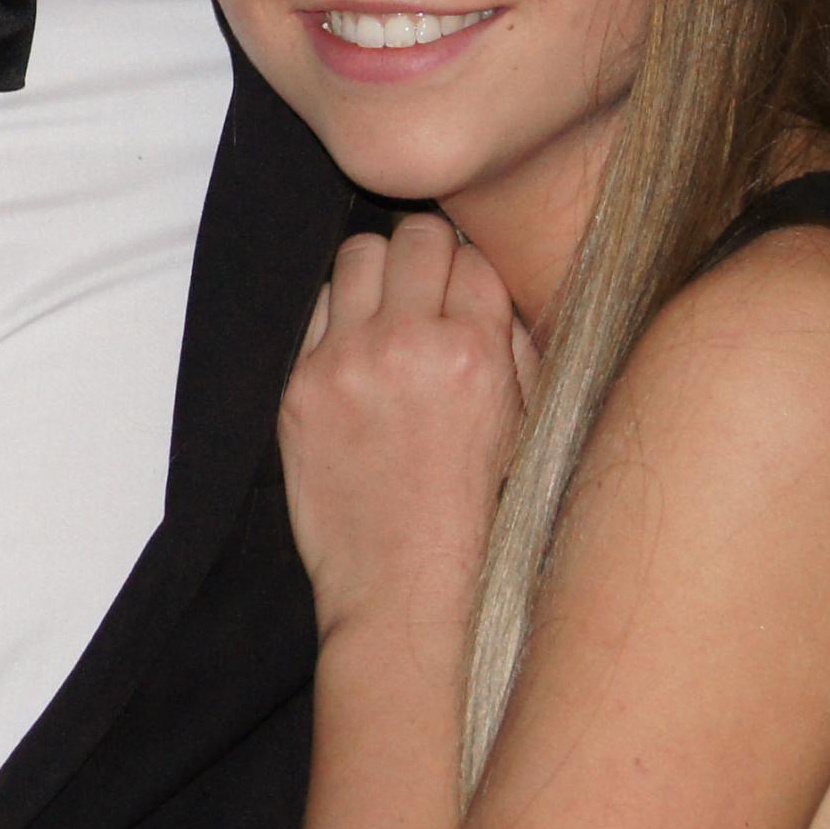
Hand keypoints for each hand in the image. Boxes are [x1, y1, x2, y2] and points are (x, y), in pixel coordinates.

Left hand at [279, 217, 533, 643]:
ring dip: (378, 275)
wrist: (409, 591)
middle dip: (428, 257)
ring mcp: (345, 363)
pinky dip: (339, 320)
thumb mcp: (530, 429)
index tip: (467, 297)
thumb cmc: (481, 519)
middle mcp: (407, 345)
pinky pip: (316, 310)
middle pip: (415, 236)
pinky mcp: (300, 388)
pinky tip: (356, 357)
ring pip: (357, 255)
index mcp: (475, 352)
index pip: (473, 256)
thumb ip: (515, 347)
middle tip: (429, 291)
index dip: (473, 275)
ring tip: (389, 315)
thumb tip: (488, 285)